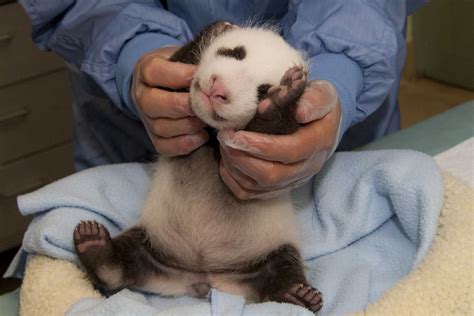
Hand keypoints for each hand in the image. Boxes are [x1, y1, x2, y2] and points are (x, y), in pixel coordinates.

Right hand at [131, 46, 207, 156]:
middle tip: (206, 104)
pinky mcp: (154, 139)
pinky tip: (202, 136)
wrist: (163, 86)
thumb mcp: (181, 56)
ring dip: (188, 125)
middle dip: (184, 105)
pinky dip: (185, 144)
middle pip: (155, 104)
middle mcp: (142, 97)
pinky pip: (165, 147)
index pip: (157, 72)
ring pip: (162, 127)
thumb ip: (193, 61)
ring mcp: (147, 120)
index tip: (203, 77)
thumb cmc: (179, 68)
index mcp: (146, 71)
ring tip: (207, 120)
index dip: (181, 75)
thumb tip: (216, 70)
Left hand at [218, 80, 340, 199]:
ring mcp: (292, 181)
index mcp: (318, 143)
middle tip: (224, 137)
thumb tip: (300, 112)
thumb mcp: (323, 93)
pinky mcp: (278, 187)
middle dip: (241, 157)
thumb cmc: (316, 105)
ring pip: (257, 186)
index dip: (261, 146)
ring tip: (224, 144)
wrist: (322, 124)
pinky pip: (250, 193)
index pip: (290, 151)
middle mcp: (306, 168)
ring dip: (234, 166)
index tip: (237, 134)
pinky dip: (232, 179)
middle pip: (270, 175)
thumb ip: (314, 99)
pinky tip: (226, 160)